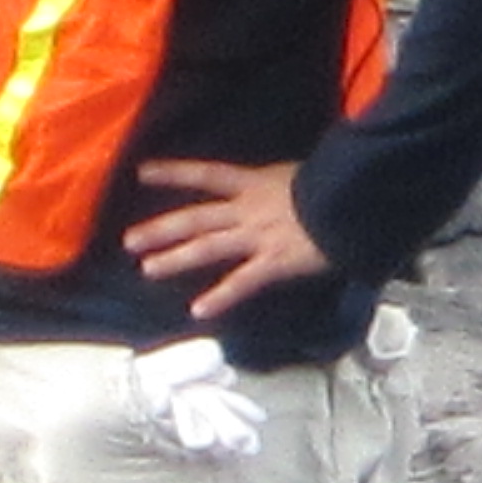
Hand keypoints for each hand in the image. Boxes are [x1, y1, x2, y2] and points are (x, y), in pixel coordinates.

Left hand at [125, 158, 333, 319]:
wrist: (352, 201)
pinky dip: (220, 297)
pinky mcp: (273, 262)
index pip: (207, 174)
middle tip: (129, 241)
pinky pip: (241, 282)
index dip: (174, 172)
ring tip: (147, 268)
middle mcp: (248, 210)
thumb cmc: (335, 184)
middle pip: (196, 218)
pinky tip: (197, 310)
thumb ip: (283, 185)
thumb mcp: (302, 176)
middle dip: (161, 229)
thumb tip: (281, 190)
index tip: (142, 172)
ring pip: (207, 247)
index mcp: (255, 183)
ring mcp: (257, 237)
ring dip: (175, 258)